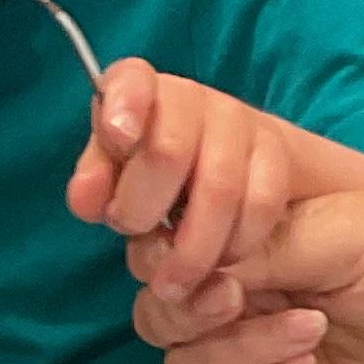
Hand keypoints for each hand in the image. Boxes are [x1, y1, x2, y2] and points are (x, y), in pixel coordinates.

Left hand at [67, 60, 297, 293]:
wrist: (237, 191)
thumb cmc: (158, 194)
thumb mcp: (117, 191)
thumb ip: (97, 191)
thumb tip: (85, 198)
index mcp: (138, 97)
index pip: (131, 80)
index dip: (124, 103)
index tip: (119, 136)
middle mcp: (188, 100)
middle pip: (167, 148)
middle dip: (144, 208)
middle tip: (138, 240)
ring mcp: (238, 122)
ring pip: (217, 187)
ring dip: (191, 249)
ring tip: (174, 282)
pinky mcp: (278, 153)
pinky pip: (259, 203)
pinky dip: (237, 243)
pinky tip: (223, 261)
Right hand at [130, 199, 363, 363]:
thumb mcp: (335, 227)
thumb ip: (255, 244)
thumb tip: (190, 267)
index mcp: (252, 251)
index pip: (168, 256)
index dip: (166, 254)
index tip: (189, 248)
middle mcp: (247, 308)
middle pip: (161, 317)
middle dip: (187, 306)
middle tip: (232, 294)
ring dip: (233, 347)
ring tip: (305, 326)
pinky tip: (305, 362)